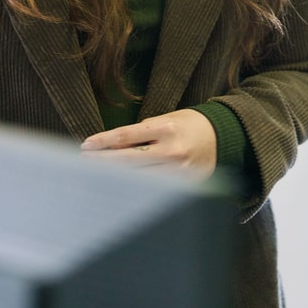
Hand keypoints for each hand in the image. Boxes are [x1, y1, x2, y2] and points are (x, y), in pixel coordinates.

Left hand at [81, 109, 217, 177]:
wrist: (223, 138)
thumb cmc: (191, 124)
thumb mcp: (167, 118)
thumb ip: (143, 131)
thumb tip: (114, 144)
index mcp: (165, 128)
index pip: (125, 136)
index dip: (102, 142)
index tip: (85, 146)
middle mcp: (170, 151)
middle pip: (126, 160)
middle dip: (102, 162)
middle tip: (84, 162)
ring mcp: (177, 171)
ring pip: (138, 178)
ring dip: (115, 178)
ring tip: (97, 176)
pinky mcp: (183, 185)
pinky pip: (154, 189)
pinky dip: (136, 188)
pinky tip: (121, 188)